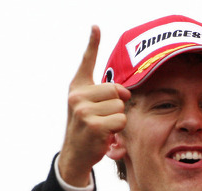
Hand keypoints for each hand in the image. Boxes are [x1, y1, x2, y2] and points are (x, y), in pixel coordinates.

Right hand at [58, 26, 130, 186]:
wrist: (76, 154)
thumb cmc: (88, 129)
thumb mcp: (91, 108)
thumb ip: (105, 95)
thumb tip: (125, 93)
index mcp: (78, 88)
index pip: (87, 61)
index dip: (93, 43)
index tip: (96, 26)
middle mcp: (77, 96)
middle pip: (116, 90)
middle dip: (118, 105)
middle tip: (104, 118)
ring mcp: (83, 110)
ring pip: (120, 107)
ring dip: (117, 120)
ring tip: (103, 127)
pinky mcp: (92, 124)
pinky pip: (120, 120)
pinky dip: (118, 130)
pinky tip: (104, 135)